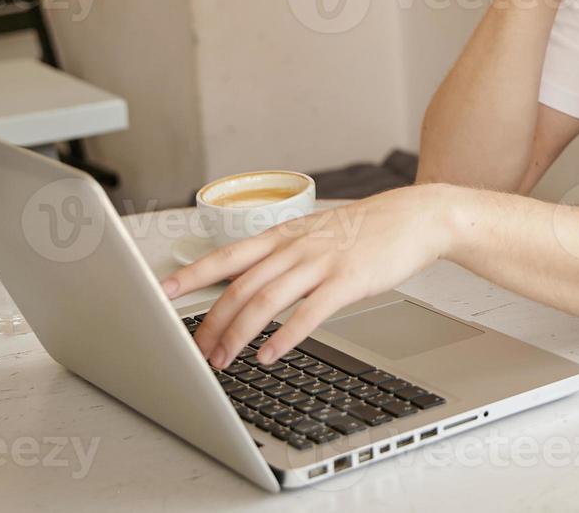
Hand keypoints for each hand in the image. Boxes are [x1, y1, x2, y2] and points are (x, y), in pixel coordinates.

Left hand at [160, 185, 450, 368]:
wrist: (416, 216)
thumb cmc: (367, 229)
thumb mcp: (316, 233)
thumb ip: (284, 256)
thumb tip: (250, 284)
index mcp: (285, 235)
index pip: (227, 256)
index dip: (193, 275)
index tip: (163, 292)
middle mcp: (296, 247)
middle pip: (240, 287)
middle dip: (212, 323)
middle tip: (196, 351)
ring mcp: (322, 263)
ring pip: (266, 301)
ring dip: (239, 335)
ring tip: (224, 361)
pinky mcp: (348, 281)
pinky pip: (309, 313)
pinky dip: (285, 337)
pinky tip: (271, 355)